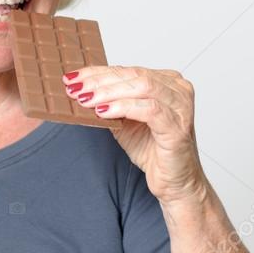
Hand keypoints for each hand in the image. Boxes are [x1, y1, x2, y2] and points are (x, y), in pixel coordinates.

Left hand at [62, 65, 205, 206]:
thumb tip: (80, 91)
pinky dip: (123, 108)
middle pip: (133, 75)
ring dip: (108, 92)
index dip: (97, 72)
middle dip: (99, 81)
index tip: (73, 78)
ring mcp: (181, 106)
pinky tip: (103, 112)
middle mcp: (178, 89)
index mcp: (167, 82)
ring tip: (85, 99)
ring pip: (141, 87)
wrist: (174, 182)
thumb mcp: (125, 121)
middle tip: (75, 88)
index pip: (128, 70)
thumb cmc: (153, 150)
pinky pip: (149, 109)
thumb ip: (110, 103)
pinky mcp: (178, 126)